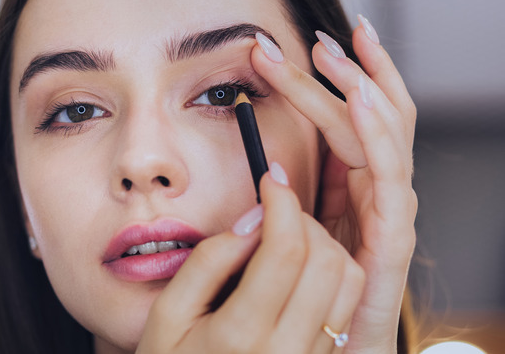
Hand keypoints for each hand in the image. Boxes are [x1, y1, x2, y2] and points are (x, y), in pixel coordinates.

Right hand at [136, 167, 365, 352]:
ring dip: (324, 244)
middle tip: (275, 210)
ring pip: (348, 281)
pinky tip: (300, 268)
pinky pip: (347, 305)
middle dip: (304, 219)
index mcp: (240, 334)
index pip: (286, 250)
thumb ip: (208, 262)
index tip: (271, 180)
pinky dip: (333, 272)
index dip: (283, 202)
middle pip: (327, 260)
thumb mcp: (168, 313)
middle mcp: (286, 351)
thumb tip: (252, 219)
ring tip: (288, 237)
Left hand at [251, 17, 417, 351]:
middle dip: (349, 72)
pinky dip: (376, 136)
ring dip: (361, 88)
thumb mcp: (296, 228)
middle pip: (372, 117)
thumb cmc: (308, 289)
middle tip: (317, 37)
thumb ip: (295, 193)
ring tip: (339, 52)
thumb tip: (268, 155)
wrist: (327, 347)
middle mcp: (378, 192)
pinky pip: (388, 181)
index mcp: (355, 185)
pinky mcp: (390, 242)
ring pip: (384, 138)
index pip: (354, 117)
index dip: (338, 77)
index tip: (311, 41)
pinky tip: (360, 101)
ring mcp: (389, 214)